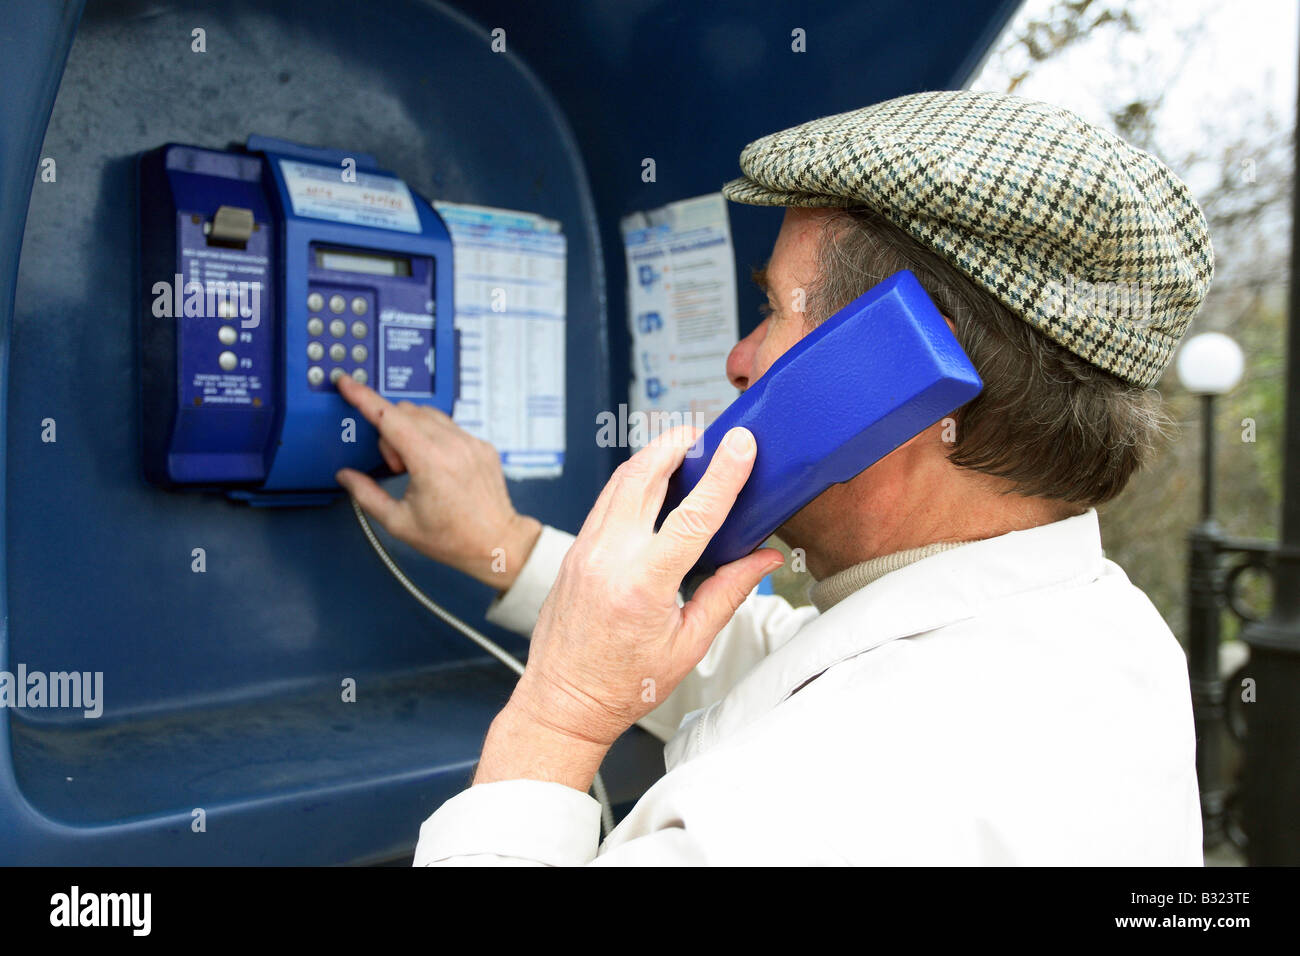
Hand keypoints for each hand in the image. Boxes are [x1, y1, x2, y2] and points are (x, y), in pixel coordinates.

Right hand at [334, 375, 540, 590]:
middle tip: (397, 467)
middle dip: (390, 432)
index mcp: (429, 461)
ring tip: (418, 468)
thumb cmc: (454, 538)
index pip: (388, 417)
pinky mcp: (482, 445)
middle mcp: (453, 445)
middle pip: (405, 412)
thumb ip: (366, 495)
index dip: (363, 397)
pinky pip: (450, 426)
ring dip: (412, 432)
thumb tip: (346, 477)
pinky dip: (435, 437)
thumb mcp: (399, 523)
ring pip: (428, 415)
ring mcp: (471, 442)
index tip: (348, 383)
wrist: (497, 543)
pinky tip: (438, 466)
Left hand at [476, 424, 782, 788]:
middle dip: (676, 444)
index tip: (741, 444)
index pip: (693, 516)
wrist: (563, 702)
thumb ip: (728, 593)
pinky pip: (605, 501)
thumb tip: (765, 559)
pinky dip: (631, 481)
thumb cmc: (624, 684)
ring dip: (652, 456)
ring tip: (682, 448)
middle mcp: (608, 559)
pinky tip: (651, 482)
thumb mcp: (689, 645)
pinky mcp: (575, 551)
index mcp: (643, 586)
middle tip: (705, 434)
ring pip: (619, 482)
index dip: (722, 475)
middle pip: (644, 477)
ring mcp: (585, 551)